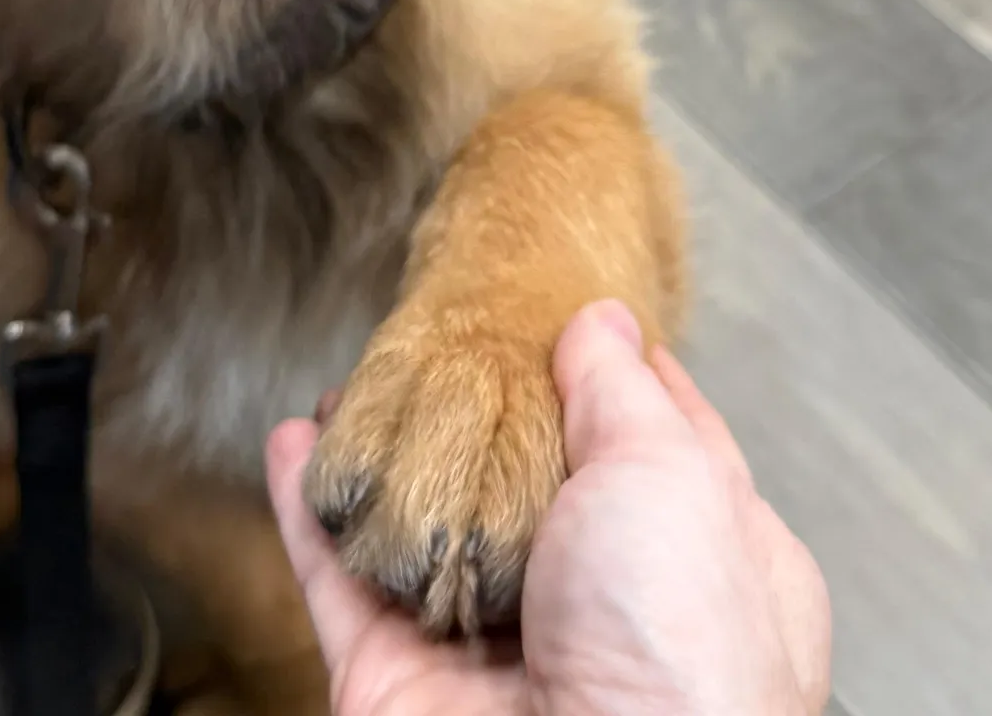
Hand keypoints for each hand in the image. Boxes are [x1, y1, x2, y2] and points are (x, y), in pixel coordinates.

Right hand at [265, 301, 831, 715]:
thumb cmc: (674, 643)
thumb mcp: (672, 474)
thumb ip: (624, 392)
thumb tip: (601, 321)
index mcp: (697, 559)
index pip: (650, 445)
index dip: (606, 376)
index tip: (562, 313)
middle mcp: (601, 607)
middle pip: (527, 484)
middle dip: (482, 416)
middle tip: (440, 344)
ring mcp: (497, 650)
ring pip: (429, 530)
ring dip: (387, 458)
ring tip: (357, 386)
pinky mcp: (400, 683)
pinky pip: (344, 582)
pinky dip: (310, 515)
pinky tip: (293, 447)